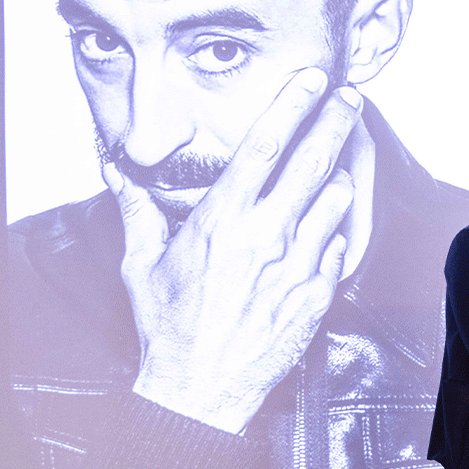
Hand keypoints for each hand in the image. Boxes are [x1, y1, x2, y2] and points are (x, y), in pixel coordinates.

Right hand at [111, 67, 362, 432]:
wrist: (199, 389)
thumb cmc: (169, 326)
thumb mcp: (144, 263)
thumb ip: (137, 208)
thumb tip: (116, 168)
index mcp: (222, 220)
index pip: (265, 145)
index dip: (293, 104)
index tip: (314, 78)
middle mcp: (265, 236)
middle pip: (314, 161)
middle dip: (337, 122)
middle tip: (352, 98)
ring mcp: (297, 265)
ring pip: (338, 200)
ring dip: (342, 175)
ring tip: (341, 161)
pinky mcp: (317, 295)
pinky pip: (341, 247)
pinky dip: (339, 229)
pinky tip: (331, 224)